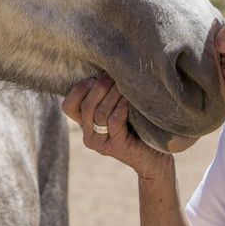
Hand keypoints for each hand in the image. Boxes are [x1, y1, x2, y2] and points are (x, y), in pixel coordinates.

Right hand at [61, 75, 175, 181]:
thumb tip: (105, 68)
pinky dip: (122, 107)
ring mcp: (100, 143)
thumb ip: (106, 95)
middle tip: (114, 75)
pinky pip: (114, 121)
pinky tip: (130, 100)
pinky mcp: (115, 147)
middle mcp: (88, 135)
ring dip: (113, 95)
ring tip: (125, 85)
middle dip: (100, 87)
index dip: (78, 89)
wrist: (156, 157)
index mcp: (85, 124)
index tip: (94, 78)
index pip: (68, 105)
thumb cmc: (138, 126)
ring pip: (100, 113)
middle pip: (86, 106)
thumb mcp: (117, 108)